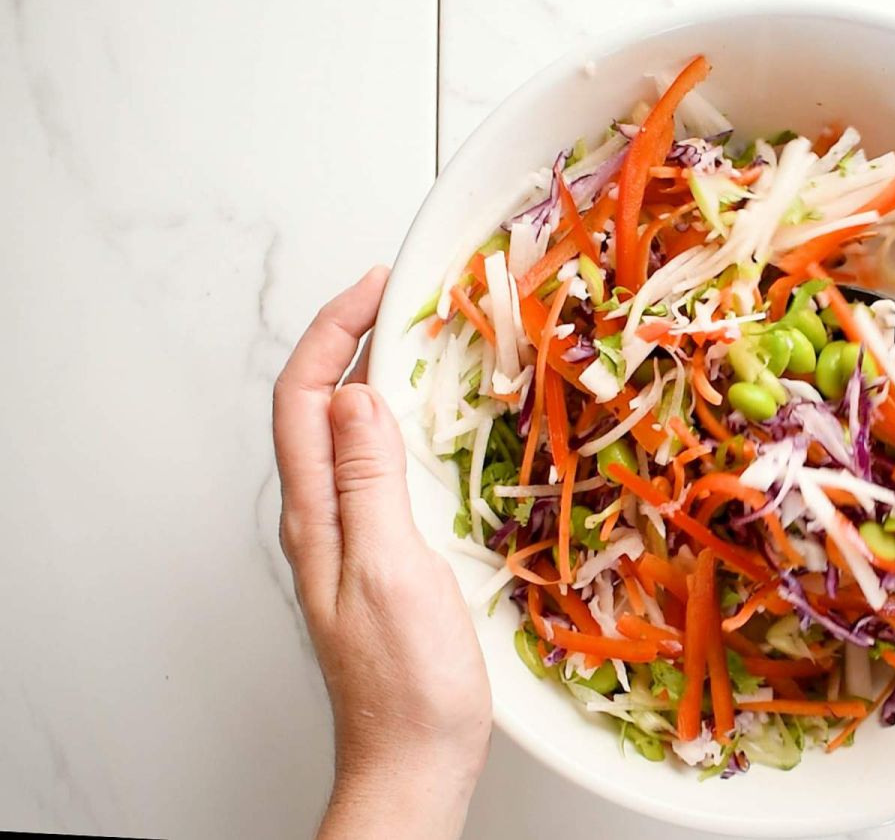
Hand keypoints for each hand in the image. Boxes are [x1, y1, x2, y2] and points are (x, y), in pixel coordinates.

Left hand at [273, 267, 490, 839]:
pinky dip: (404, 426)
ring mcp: (352, 538)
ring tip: (422, 342)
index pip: (302, 398)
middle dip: (352, 339)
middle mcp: (325, 519)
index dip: (333, 332)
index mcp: (317, 515)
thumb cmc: (408, 683)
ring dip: (378, 377)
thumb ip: (369, 480)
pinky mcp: (383, 556)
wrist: (418, 758)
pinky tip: (438, 426)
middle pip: (317, 406)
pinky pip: (380, 468)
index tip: (378, 287)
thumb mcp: (390, 568)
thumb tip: (355, 395)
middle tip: (404, 300)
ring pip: (350, 435)